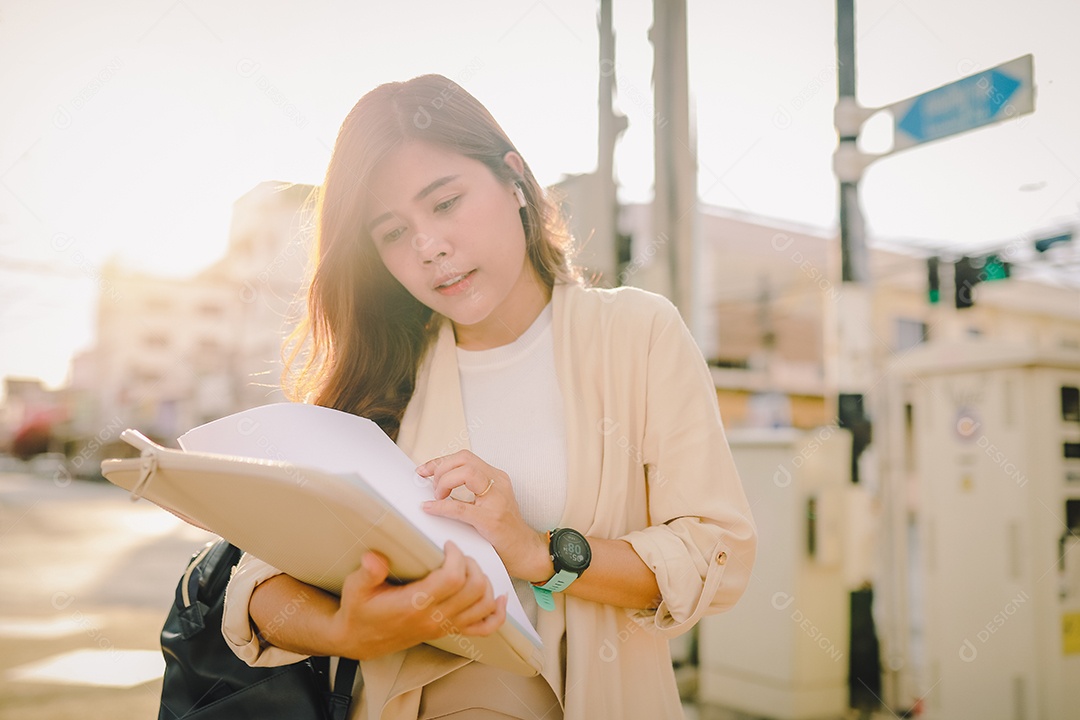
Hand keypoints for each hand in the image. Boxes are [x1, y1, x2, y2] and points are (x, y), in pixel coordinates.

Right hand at [329, 541, 505, 659]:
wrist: (360, 640)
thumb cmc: (359, 612)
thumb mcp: (356, 589)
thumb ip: (367, 573)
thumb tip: (374, 558)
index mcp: (414, 605)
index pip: (452, 579)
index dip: (457, 557)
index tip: (448, 545)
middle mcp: (435, 618)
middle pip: (475, 589)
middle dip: (472, 564)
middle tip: (457, 554)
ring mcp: (445, 627)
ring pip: (484, 605)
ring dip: (484, 582)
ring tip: (468, 568)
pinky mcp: (448, 632)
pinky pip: (485, 628)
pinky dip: (497, 613)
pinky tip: (498, 598)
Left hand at [418, 450, 551, 582]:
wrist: (525, 550)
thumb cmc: (504, 529)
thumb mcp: (487, 502)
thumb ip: (468, 491)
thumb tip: (437, 486)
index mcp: (495, 477)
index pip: (464, 457)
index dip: (440, 461)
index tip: (424, 470)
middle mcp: (498, 483)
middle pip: (464, 459)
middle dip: (441, 469)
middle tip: (434, 489)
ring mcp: (496, 499)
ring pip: (465, 473)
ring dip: (444, 483)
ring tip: (438, 498)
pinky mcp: (491, 519)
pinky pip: (460, 507)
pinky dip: (441, 506)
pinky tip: (431, 508)